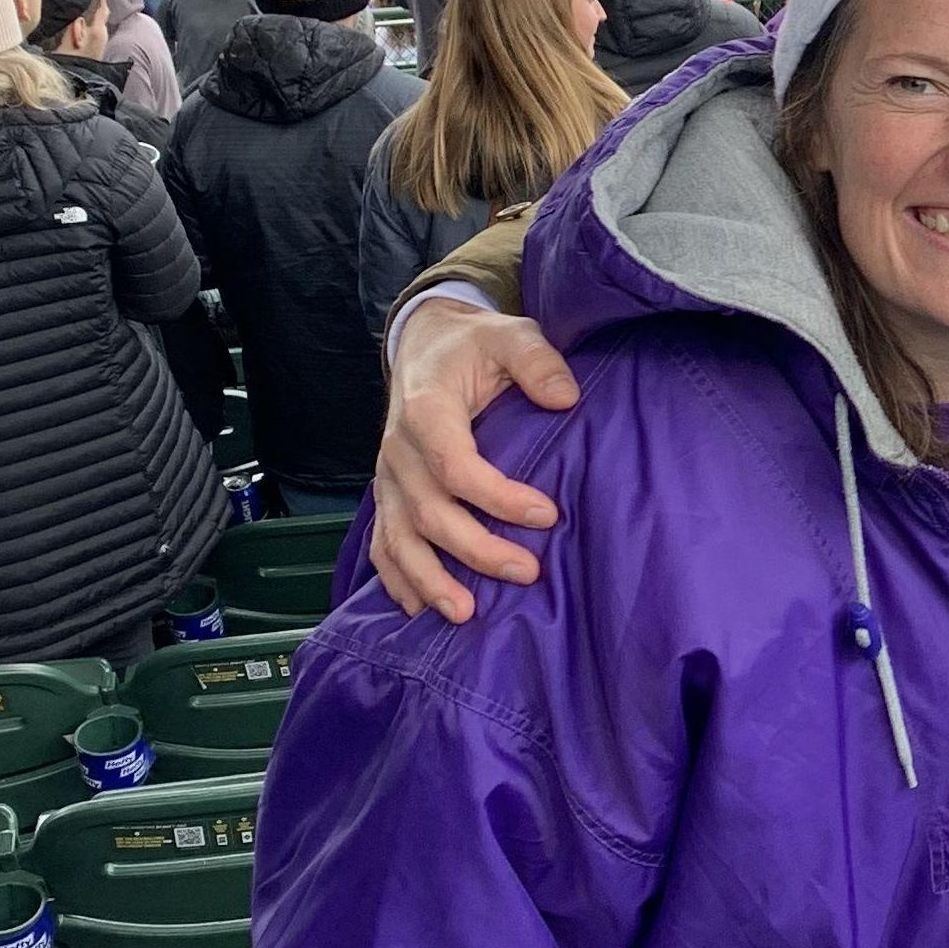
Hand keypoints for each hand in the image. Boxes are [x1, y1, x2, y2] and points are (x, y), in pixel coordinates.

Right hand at [367, 296, 582, 621]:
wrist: (424, 345)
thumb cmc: (473, 345)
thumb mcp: (509, 333)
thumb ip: (537, 360)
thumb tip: (566, 398)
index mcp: (425, 411)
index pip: (454, 467)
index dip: (497, 497)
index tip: (547, 515)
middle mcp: (397, 450)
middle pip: (429, 513)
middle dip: (476, 550)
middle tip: (527, 573)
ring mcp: (386, 477)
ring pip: (398, 539)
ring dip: (429, 580)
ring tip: (465, 614)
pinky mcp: (386, 494)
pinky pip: (382, 544)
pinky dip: (397, 579)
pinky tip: (420, 609)